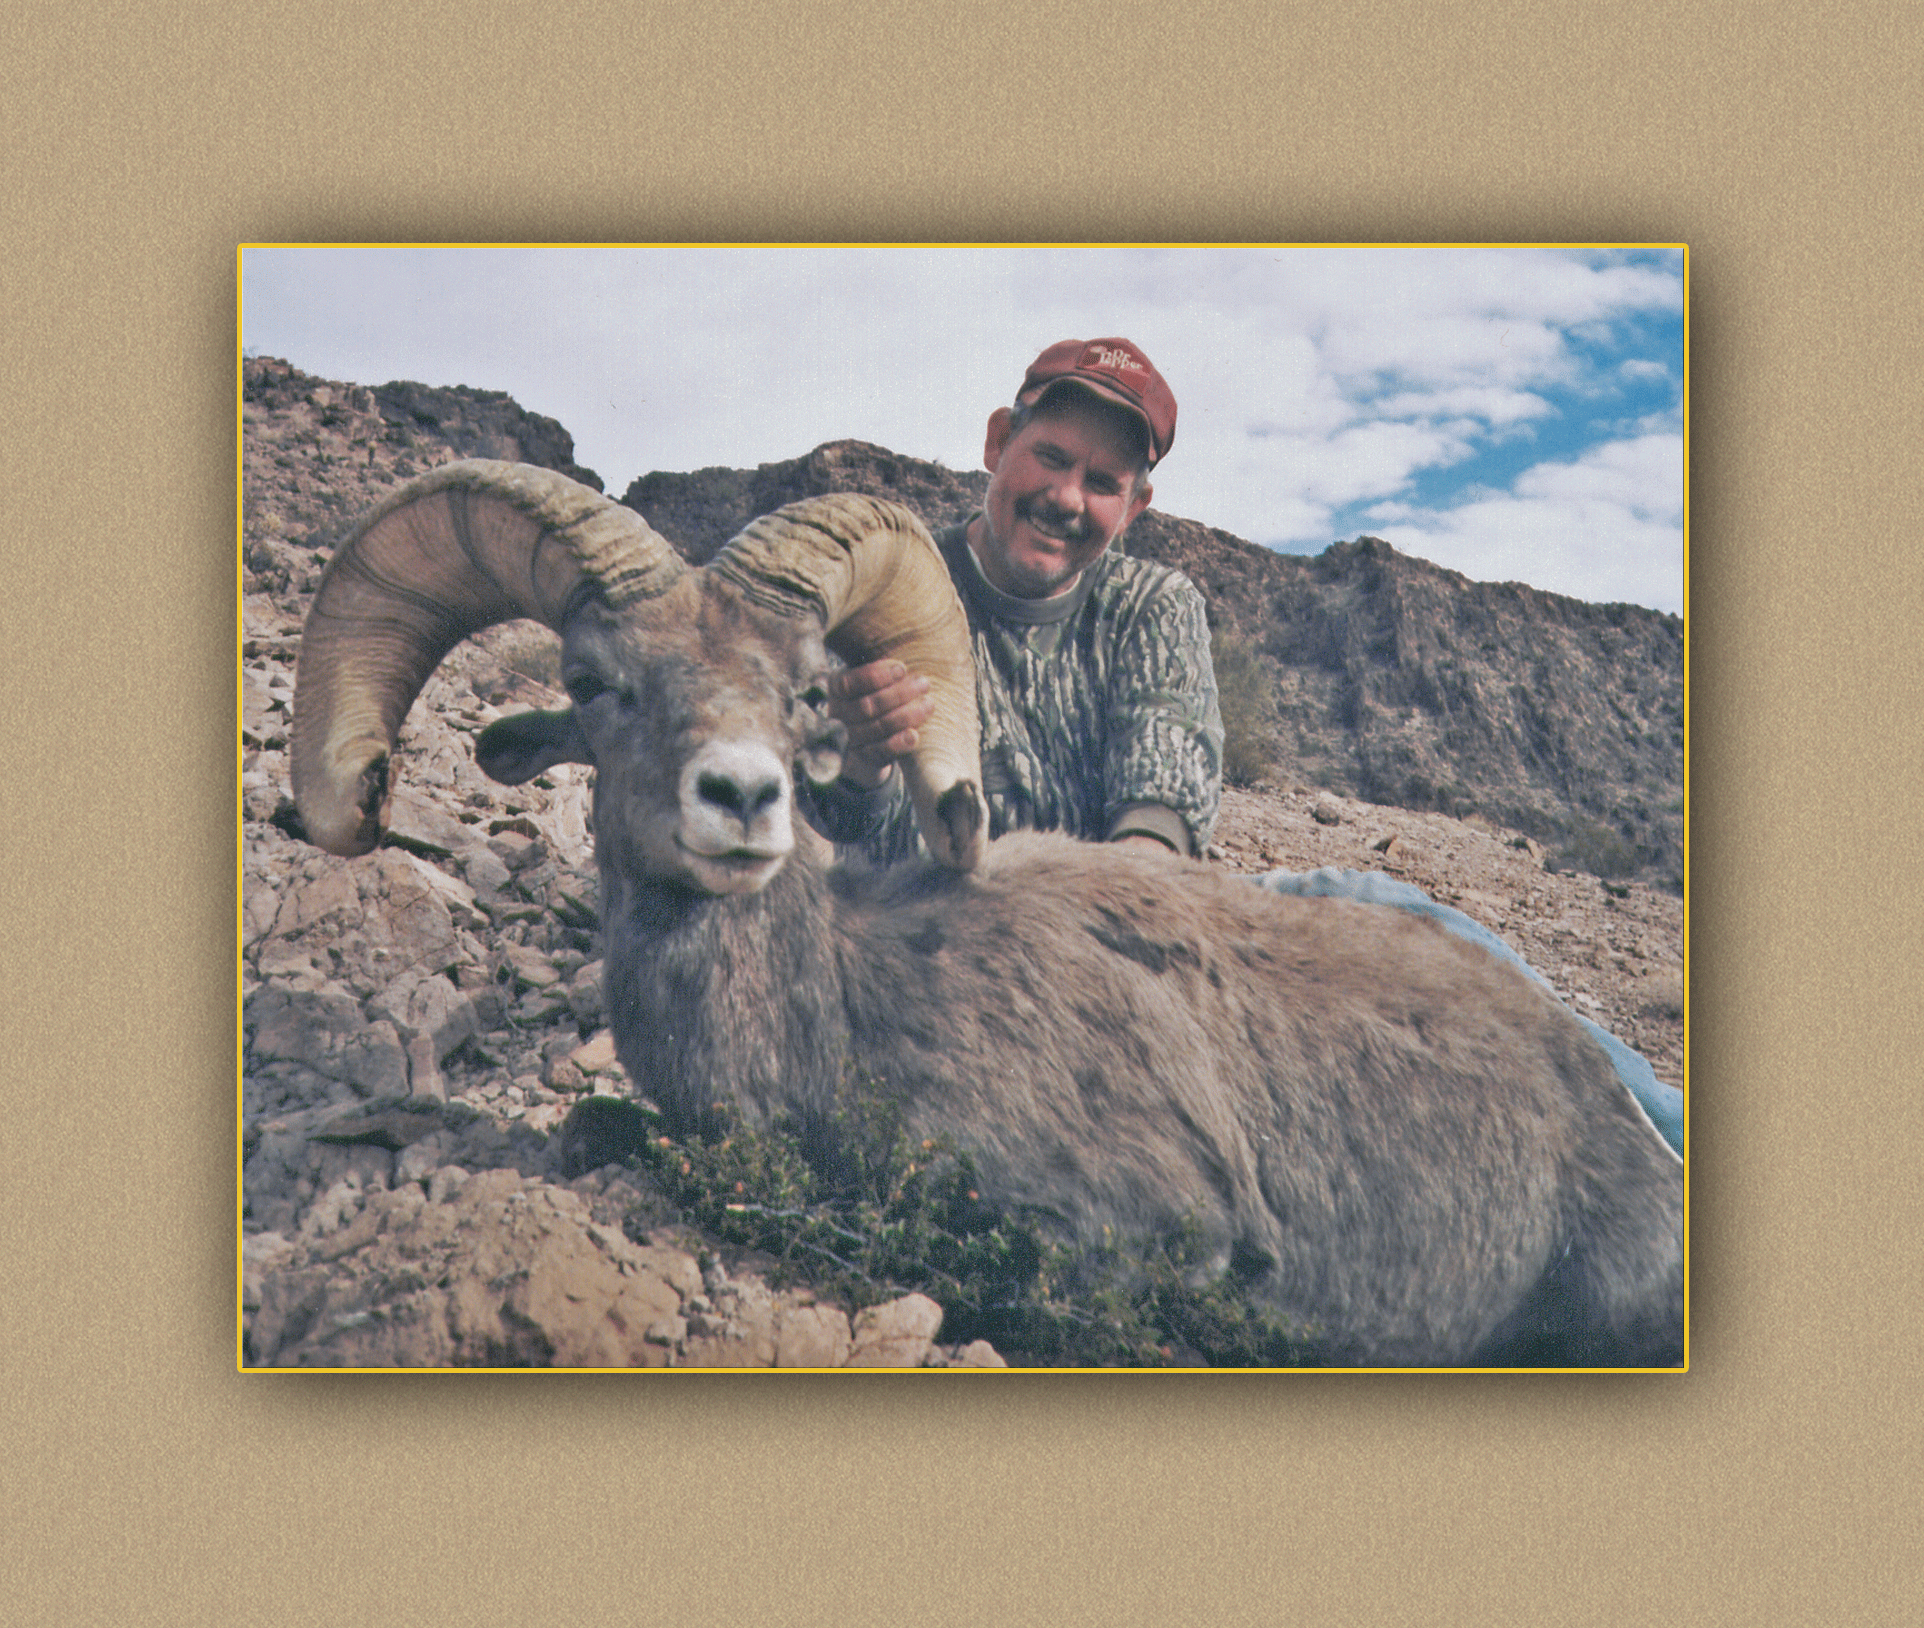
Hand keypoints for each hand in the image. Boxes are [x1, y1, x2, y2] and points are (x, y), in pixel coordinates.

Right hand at [828, 659, 934, 787]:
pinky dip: (898, 743)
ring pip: (876, 727)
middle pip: (867, 705)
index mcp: (836, 687)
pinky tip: (914, 735)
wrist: (867, 742)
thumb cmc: (877, 697)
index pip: (850, 682)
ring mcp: (847, 739)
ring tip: (928, 704)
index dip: (876, 675)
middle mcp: (837, 714)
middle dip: (899, 694)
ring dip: (905, 715)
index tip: (903, 669)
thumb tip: (915, 641)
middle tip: (924, 683)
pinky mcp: (860, 761)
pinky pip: (879, 752)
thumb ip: (884, 668)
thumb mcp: (873, 680)